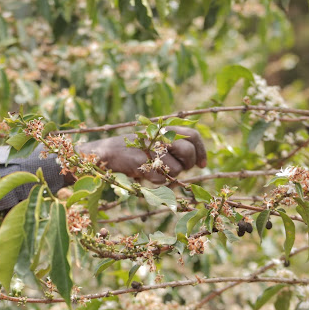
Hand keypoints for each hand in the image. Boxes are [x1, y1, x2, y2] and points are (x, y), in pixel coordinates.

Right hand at [74, 126, 206, 183]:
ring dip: (168, 175)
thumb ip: (173, 147)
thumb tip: (196, 162)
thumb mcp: (154, 142)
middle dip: (187, 164)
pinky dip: (155, 181)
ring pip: (176, 169)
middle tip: (177, 168)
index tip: (202, 165)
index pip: (192, 136)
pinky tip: (144, 174)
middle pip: (187, 152)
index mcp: (164, 128)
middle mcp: (159, 135)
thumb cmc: (133, 149)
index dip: (201, 151)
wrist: (106, 152)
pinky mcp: (141, 161)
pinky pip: (161, 178)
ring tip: (153, 170)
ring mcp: (150, 148)